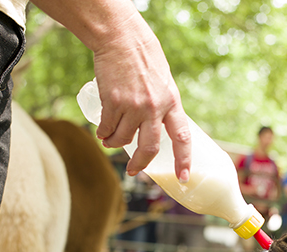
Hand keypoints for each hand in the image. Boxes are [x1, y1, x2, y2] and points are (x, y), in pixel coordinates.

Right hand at [32, 0, 191, 181]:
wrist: (122, 38)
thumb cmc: (144, 58)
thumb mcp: (164, 82)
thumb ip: (163, 105)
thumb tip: (159, 128)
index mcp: (172, 102)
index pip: (182, 138)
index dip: (184, 160)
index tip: (184, 178)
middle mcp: (155, 107)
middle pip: (150, 147)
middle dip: (141, 164)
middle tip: (134, 171)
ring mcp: (134, 106)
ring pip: (124, 140)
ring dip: (115, 144)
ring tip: (110, 141)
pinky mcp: (113, 102)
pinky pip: (107, 128)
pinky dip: (103, 134)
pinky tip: (102, 132)